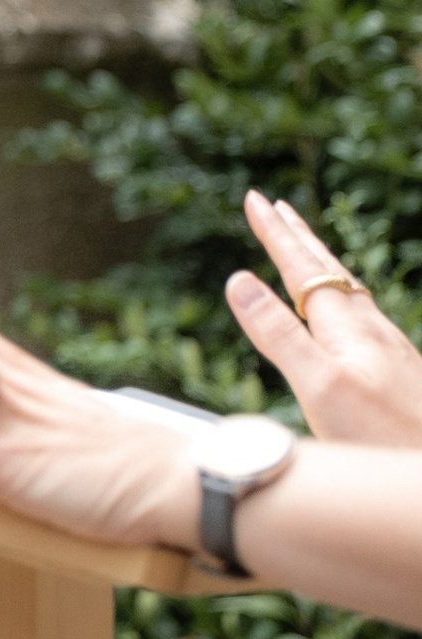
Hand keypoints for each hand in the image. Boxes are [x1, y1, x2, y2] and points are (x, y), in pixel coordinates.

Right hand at [227, 190, 421, 445]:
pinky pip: (361, 315)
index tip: (255, 200)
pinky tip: (347, 315)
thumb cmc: (383, 438)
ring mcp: (388, 350)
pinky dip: (341, 297)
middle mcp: (371, 330)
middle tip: (276, 207)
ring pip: (348, 292)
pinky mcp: (399, 372)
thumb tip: (238, 280)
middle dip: (299, 237)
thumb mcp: (319, 387)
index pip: (303, 268)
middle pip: (329, 271)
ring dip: (321, 264)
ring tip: (307, 249)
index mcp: (347, 327)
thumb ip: (278, 335)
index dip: (277, 234)